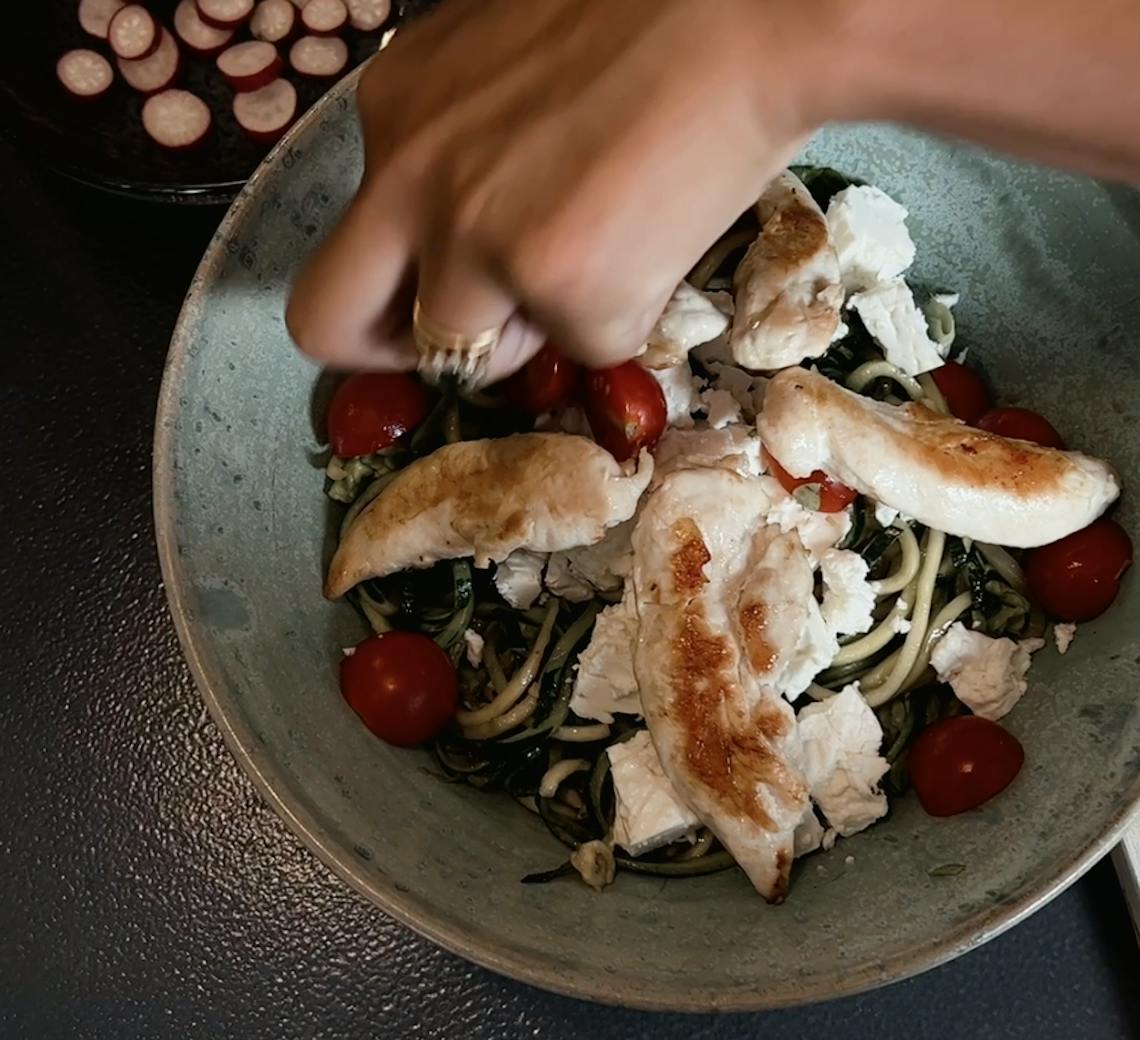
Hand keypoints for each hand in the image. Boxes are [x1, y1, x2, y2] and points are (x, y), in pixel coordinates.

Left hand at [286, 0, 827, 382]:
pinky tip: (660, 238)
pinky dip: (626, 313)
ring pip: (473, 357)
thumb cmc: (651, 14)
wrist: (760, 8)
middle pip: (326, 325)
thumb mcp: (506, 61)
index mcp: (395, 113)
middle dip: (395, 350)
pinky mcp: (569, 293)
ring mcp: (483, 246)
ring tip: (609, 252)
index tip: (441, 289)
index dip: (396, 280)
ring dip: (535, 331)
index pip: (347, 240)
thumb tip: (469, 222)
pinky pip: (588, 345)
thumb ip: (462, 141)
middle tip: (467, 340)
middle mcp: (412, 184)